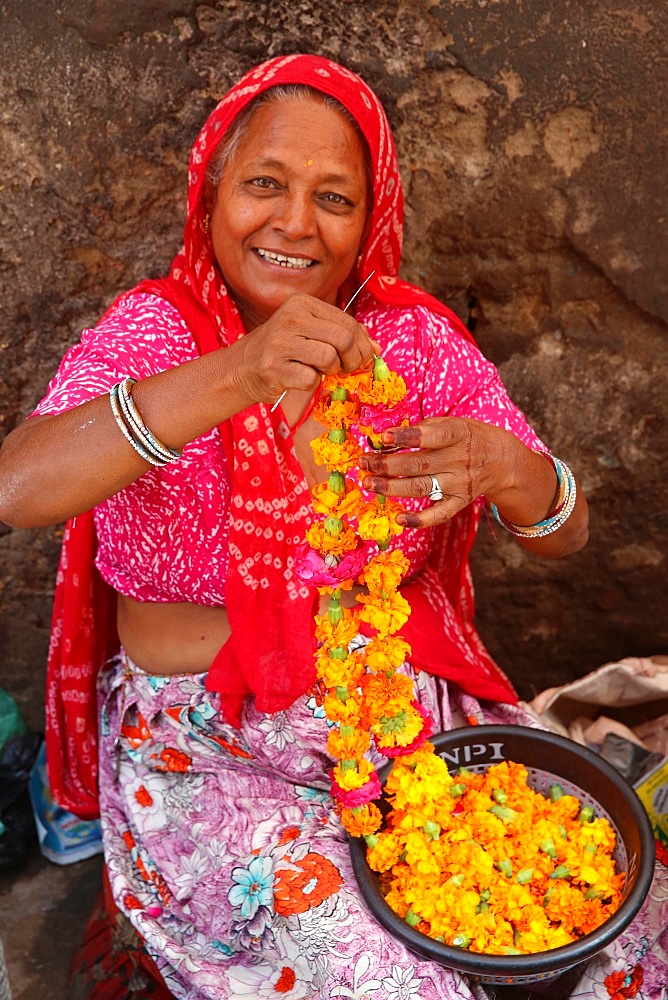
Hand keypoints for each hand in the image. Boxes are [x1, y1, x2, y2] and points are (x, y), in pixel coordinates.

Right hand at [230, 294, 376, 404]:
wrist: (243, 368)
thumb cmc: (284, 350)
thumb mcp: (311, 332)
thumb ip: (342, 334)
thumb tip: (376, 349)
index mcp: (303, 304)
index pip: (348, 322)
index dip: (363, 344)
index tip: (364, 359)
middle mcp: (291, 318)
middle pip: (343, 339)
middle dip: (352, 359)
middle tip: (347, 369)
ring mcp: (281, 342)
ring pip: (329, 357)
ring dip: (331, 370)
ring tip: (320, 371)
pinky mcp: (274, 367)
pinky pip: (310, 378)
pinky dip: (311, 383)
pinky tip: (301, 377)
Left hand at [358, 416, 512, 527]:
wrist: (500, 460)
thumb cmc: (466, 436)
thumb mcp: (451, 423)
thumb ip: (422, 428)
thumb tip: (386, 438)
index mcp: (457, 434)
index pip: (432, 436)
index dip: (407, 437)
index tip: (383, 438)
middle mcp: (459, 460)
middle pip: (418, 465)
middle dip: (387, 465)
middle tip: (364, 463)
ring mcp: (459, 483)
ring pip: (421, 488)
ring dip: (391, 488)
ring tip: (368, 483)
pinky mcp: (460, 502)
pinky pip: (439, 514)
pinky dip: (419, 520)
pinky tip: (399, 518)